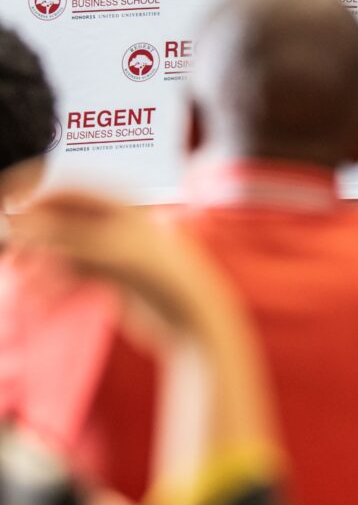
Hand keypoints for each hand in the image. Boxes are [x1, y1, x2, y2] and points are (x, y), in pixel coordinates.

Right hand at [11, 191, 212, 330]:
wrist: (192, 317)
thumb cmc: (162, 276)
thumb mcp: (109, 251)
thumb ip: (63, 236)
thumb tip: (20, 223)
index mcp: (121, 203)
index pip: (67, 188)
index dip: (33, 193)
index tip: (4, 204)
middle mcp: (116, 222)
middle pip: (62, 218)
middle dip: (31, 231)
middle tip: (7, 250)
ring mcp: (114, 250)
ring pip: (64, 248)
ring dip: (39, 259)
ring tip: (17, 273)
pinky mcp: (114, 279)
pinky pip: (73, 273)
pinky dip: (54, 281)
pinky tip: (40, 295)